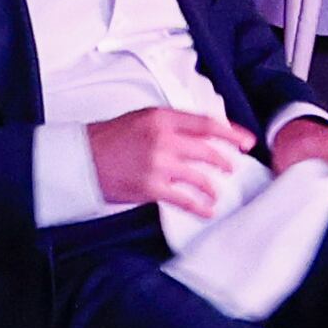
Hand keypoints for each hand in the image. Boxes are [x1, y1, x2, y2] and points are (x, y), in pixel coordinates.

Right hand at [87, 103, 257, 220]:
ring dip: (213, 186)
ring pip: (201, 177)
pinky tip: (207, 209)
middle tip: (231, 166)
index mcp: (161, 118)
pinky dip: (201, 206)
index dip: (232, 133)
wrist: (81, 158)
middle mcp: (162, 139)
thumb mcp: (140, 119)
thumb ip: (170, 124)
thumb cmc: (108, 139)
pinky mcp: (151, 187)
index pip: (207, 123)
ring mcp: (158, 164)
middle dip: (225, 161)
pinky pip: (186, 199)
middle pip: (209, 150)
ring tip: (216, 191)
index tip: (246, 141)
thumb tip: (200, 134)